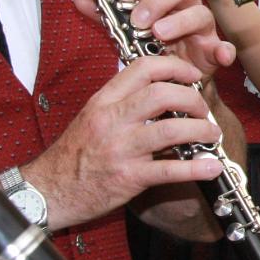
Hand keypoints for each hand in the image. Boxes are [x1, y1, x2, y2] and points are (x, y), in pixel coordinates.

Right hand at [22, 55, 226, 230]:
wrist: (48, 191)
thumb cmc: (74, 155)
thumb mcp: (92, 117)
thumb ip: (122, 101)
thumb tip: (160, 89)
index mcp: (103, 101)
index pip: (143, 68)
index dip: (175, 67)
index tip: (192, 76)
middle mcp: (112, 120)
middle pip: (162, 94)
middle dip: (192, 99)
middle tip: (203, 109)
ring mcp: (120, 149)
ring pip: (171, 130)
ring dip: (201, 130)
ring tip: (212, 134)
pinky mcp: (128, 177)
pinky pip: (170, 170)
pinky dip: (196, 168)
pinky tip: (211, 167)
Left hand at [85, 0, 236, 77]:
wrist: (172, 80)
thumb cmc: (150, 47)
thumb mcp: (123, 29)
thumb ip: (104, 13)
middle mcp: (183, 5)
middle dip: (157, 0)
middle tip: (138, 20)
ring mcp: (201, 26)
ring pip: (200, 12)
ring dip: (180, 21)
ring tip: (159, 34)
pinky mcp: (213, 49)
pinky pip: (224, 47)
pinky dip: (224, 49)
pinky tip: (219, 55)